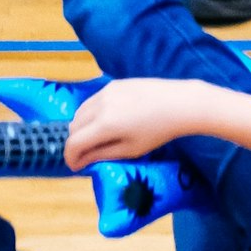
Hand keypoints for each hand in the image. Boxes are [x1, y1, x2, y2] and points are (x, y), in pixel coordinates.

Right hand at [65, 78, 210, 169]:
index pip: (74, 142)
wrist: (180, 103)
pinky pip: (93, 101)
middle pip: (74, 126)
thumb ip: (102, 154)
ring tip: (95, 139)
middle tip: (85, 155)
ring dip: (81, 127)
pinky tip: (106, 121)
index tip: (75, 166)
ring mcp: (106, 91)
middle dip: (76, 142)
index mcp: (105, 124)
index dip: (71, 157)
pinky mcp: (113, 84)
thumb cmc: (159, 131)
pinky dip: (91, 114)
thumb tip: (80, 161)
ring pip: (80, 112)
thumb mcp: (131, 149)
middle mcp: (100, 105)